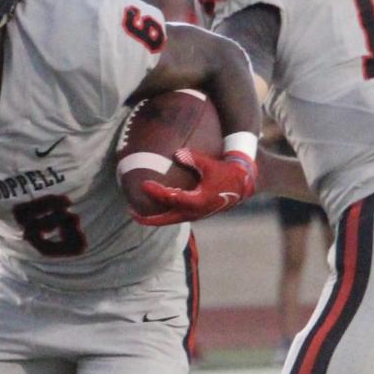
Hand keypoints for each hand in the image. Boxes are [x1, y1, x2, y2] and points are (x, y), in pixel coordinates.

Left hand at [134, 148, 255, 225]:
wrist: (242, 185)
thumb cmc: (226, 173)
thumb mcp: (210, 164)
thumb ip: (193, 158)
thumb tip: (177, 153)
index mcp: (197, 201)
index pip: (170, 198)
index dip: (155, 192)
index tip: (143, 184)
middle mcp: (194, 212)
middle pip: (165, 220)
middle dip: (147, 218)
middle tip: (131, 212)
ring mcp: (195, 215)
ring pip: (170, 220)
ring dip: (154, 218)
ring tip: (139, 212)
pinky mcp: (196, 213)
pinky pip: (176, 215)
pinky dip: (164, 213)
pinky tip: (156, 206)